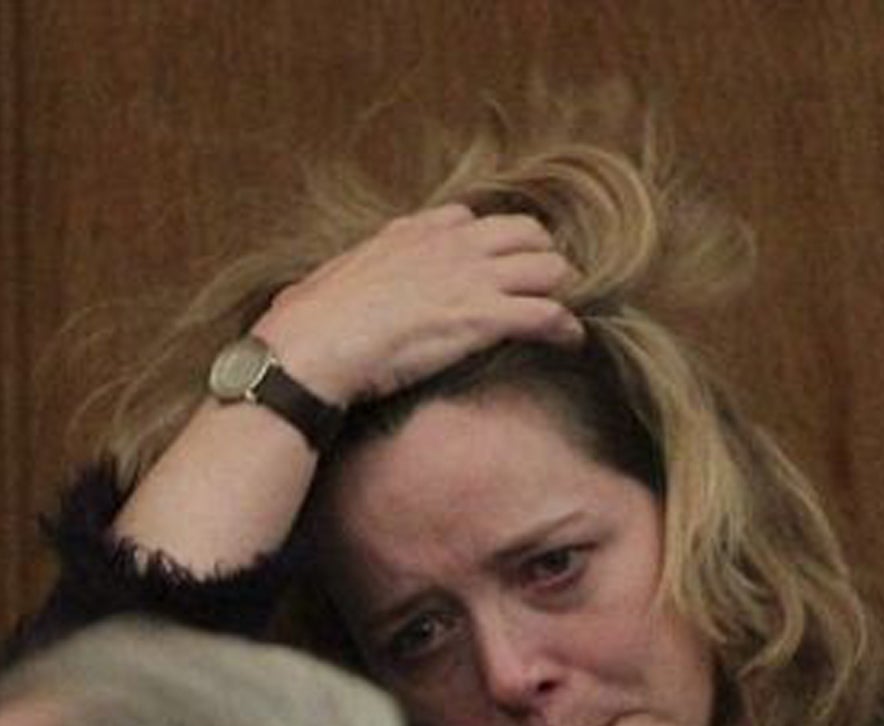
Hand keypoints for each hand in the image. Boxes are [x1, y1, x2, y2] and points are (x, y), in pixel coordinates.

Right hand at [253, 205, 583, 403]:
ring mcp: (472, 278)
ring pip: (550, 268)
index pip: (473, 220)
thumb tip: (331, 289)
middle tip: (545, 291)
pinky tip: (571, 342)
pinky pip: (549, 314)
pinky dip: (567, 328)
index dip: (494, 244)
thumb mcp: (335, 278)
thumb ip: (356, 273)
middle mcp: (452, 246)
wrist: (315, 346)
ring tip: (562, 316)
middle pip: (527, 234)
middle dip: (543, 259)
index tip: (498, 267)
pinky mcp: (484, 317)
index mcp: (415, 232)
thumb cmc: (313, 322)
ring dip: (562, 292)